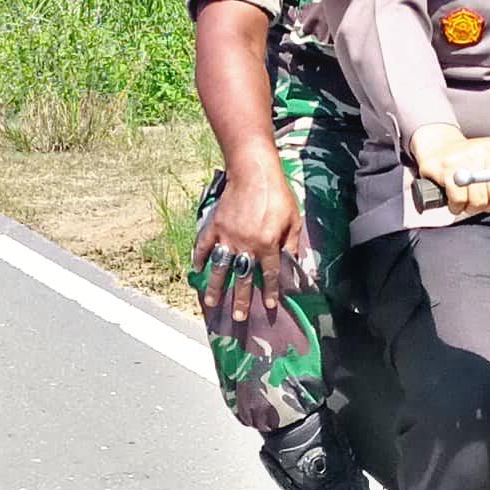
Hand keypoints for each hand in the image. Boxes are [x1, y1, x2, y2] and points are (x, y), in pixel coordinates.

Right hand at [191, 164, 307, 322]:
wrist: (254, 172)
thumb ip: (291, 243)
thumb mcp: (293, 219)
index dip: (269, 291)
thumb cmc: (277, 194)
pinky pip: (204, 245)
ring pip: (220, 267)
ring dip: (215, 286)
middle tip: (238, 317)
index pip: (269, 274)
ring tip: (211, 303)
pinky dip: (199, 257)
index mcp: (267, 244)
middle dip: (240, 299)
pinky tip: (196, 270)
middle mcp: (246, 244)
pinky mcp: (215, 225)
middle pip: (242, 277)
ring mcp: (228, 236)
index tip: (269, 305)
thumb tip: (292, 262)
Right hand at [411, 126, 489, 220]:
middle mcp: (487, 149)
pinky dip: (458, 206)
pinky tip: (457, 199)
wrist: (440, 150)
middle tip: (485, 200)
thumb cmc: (474, 168)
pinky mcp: (446, 167)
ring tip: (469, 198)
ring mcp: (466, 156)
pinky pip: (459, 200)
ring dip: (474, 207)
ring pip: (479, 199)